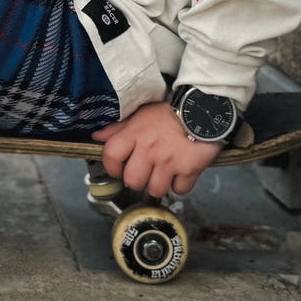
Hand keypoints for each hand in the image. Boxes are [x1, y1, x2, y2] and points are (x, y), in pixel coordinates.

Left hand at [92, 100, 221, 198]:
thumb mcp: (140, 115)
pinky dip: (180, 184)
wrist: (203, 109)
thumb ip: (117, 128)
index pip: (111, 156)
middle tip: (145, 172)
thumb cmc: (169, 113)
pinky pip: (179, 190)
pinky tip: (180, 172)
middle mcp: (150, 149)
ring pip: (155, 190)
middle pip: (132, 181)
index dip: (112, 167)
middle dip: (138, 180)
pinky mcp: (189, 169)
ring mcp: (169, 161)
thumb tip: (97, 137)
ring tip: (164, 173)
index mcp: (135, 134)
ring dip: (159, 184)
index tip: (118, 169)